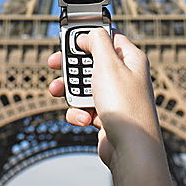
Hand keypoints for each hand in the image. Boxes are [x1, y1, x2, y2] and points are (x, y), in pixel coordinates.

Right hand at [47, 29, 177, 185]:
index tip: (69, 39)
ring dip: (71, 91)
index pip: (107, 37)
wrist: (131, 150)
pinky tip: (85, 118)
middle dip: (71, 66)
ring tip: (59, 93)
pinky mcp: (107, 116)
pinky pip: (86, 108)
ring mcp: (116, 98)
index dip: (87, 37)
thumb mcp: (107, 64)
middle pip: (90, 62)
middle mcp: (125, 76)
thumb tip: (87, 35)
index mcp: (130, 59)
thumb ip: (96, 41)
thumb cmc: (124, 106)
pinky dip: (80, 112)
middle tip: (54, 65)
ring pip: (84, 86)